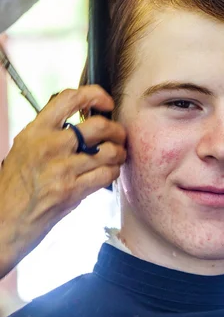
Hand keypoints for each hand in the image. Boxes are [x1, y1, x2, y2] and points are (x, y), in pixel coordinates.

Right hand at [0, 86, 126, 278]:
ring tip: (118, 156)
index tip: (106, 103)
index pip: (70, 98)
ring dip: (119, 153)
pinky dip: (113, 172)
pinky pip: (106, 174)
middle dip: (117, 130)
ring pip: (108, 151)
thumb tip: (83, 123)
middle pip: (99, 125)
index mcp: (36, 131)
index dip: (95, 95)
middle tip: (119, 136)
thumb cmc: (15, 186)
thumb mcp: (25, 148)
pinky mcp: (71, 190)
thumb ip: (50, 133)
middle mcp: (49, 145)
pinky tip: (109, 173)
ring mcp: (61, 168)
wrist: (4, 221)